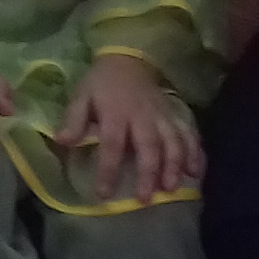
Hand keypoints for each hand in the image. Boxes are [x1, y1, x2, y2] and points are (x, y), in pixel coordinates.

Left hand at [51, 54, 200, 203]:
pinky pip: (189, 133)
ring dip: (174, 165)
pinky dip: (195, 152)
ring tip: (172, 188)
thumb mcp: (81, 96)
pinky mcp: (176, 115)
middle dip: (149, 173)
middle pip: (149, 146)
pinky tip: (196, 172)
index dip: (108, 169)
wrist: (128, 60)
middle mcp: (142, 116)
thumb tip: (62, 141)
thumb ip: (73, 119)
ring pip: (173, 141)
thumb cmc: (102, 84)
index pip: (112, 144)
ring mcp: (163, 115)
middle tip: (146, 198)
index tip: (104, 193)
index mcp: (115, 113)